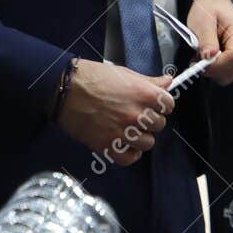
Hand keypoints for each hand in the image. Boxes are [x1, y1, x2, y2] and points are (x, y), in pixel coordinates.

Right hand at [56, 59, 174, 164]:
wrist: (63, 89)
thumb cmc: (92, 77)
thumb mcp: (125, 73)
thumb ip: (149, 81)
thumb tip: (168, 82)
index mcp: (144, 94)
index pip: (168, 105)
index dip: (161, 105)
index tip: (154, 105)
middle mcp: (136, 114)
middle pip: (159, 125)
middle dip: (150, 121)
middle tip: (137, 116)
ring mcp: (122, 132)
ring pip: (147, 143)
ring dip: (140, 138)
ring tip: (129, 130)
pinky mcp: (107, 145)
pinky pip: (129, 158)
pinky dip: (129, 154)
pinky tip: (124, 145)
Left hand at [188, 0, 232, 84]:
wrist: (215, 3)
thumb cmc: (210, 9)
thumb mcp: (202, 22)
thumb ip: (206, 40)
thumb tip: (209, 57)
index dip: (216, 66)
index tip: (199, 65)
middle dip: (214, 69)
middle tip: (199, 59)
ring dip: (216, 70)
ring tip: (207, 55)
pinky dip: (220, 69)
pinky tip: (214, 58)